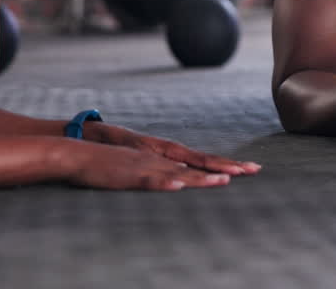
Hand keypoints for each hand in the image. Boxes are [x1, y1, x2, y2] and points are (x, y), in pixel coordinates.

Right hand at [94, 123, 261, 175]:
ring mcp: (148, 164)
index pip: (203, 160)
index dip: (226, 164)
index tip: (249, 168)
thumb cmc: (113, 160)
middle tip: (253, 170)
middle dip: (227, 167)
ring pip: (181, 172)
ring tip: (224, 181)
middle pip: (200, 163)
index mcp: (167, 154)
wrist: (82, 150)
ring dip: (203, 177)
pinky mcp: (131, 173)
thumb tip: (183, 178)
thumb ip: (164, 170)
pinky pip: (151, 179)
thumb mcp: (144, 164)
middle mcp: (163, 157)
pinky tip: (178, 186)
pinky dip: (165, 183)